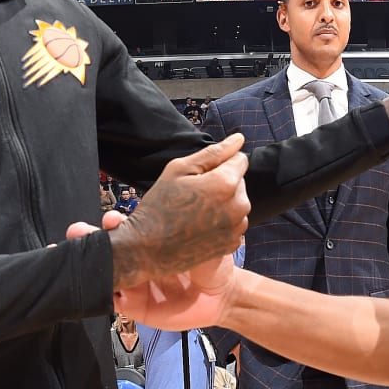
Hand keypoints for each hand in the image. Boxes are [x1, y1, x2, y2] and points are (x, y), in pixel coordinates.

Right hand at [71, 214, 241, 329]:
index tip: (112, 218)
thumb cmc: (211, 260)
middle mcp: (138, 260)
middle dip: (89, 237)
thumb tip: (178, 197)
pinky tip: (102, 284)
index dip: (113, 223)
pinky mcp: (134, 306)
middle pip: (106, 248)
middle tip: (78, 231)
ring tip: (80, 251)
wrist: (222, 294)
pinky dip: (105, 291)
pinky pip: (114, 299)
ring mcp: (134, 283)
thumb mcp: (202, 235)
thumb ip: (186, 221)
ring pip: (106, 272)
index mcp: (149, 241)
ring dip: (90, 261)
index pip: (123, 228)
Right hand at [98, 135, 249, 291]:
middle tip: (193, 195)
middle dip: (222, 183)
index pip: (240, 160)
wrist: (148, 249)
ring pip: (237, 203)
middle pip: (239, 182)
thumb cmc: (160, 205)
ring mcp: (238, 227)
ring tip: (195, 212)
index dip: (219, 163)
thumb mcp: (179, 169)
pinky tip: (200, 227)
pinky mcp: (233, 244)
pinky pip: (233, 223)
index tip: (200, 175)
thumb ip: (213, 153)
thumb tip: (239, 139)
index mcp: (226, 184)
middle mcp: (239, 206)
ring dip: (223, 203)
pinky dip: (222, 222)